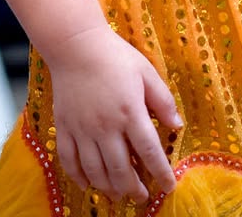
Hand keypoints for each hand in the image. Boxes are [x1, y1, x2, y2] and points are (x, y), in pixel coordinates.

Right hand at [46, 26, 181, 202]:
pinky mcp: (64, 127)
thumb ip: (162, 100)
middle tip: (142, 197)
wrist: (76, 45)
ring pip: (96, 171)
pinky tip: (88, 185)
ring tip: (119, 195)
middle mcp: (106, 126)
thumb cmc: (114, 55)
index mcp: (130, 112)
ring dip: (109, 188)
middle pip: (121, 170)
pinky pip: (69, 161)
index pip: (149, 152)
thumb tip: (177, 125)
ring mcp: (83, 129)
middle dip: (134, 189)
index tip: (168, 186)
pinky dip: (78, 177)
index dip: (160, 173)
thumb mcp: (146, 72)